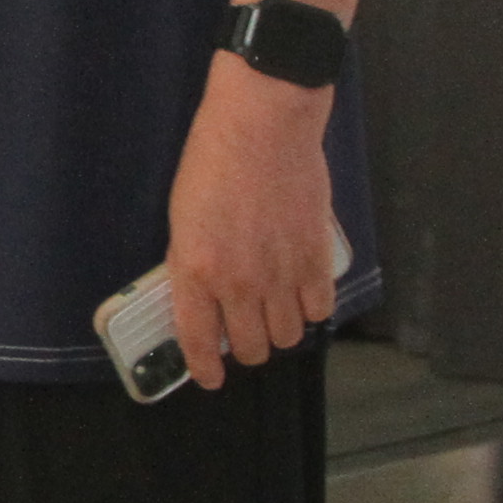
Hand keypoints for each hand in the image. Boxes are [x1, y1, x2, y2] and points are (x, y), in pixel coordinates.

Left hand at [161, 56, 337, 392]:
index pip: (199, 342)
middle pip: (252, 349)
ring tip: (276, 311)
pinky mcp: (315, 258)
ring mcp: (281, 274)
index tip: (211, 378)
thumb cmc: (212, 159)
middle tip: (247, 331)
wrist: (262, 125)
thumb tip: (207, 298)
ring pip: (288, 337)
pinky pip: (320, 309)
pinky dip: (312, 309)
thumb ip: (193, 265)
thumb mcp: (182, 218)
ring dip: (280, 331)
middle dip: (248, 348)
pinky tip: (303, 294)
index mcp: (195, 272)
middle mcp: (238, 283)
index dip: (206, 369)